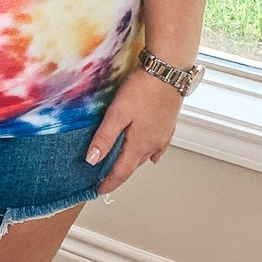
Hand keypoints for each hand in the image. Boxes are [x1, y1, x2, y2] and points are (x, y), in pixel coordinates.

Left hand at [85, 66, 182, 194]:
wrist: (168, 70)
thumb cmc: (143, 88)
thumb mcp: (117, 113)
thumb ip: (105, 137)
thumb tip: (93, 160)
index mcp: (140, 144)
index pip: (122, 172)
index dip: (109, 183)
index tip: (99, 191)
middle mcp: (154, 143)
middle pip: (133, 165)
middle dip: (119, 174)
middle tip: (106, 179)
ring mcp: (163, 134)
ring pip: (146, 156)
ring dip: (133, 163)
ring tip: (122, 166)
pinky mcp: (168, 123)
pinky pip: (159, 146)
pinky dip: (151, 153)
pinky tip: (151, 154)